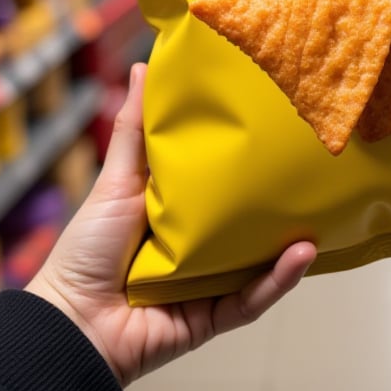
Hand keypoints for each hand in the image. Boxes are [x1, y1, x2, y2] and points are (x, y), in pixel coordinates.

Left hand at [25, 63, 315, 387]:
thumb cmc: (87, 249)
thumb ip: (136, 129)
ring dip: (290, 240)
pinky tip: (301, 253)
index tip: (276, 125)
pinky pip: (252, 299)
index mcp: (176, 211)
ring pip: (259, 260)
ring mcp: (208, 283)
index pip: (219, 182)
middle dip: (280, 201)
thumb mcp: (117, 179)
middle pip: (246, 221)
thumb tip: (144, 67)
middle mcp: (196, 246)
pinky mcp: (212, 316)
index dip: (245, 159)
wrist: (70, 323)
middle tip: (313, 166)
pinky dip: (278, 280)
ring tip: (320, 211)